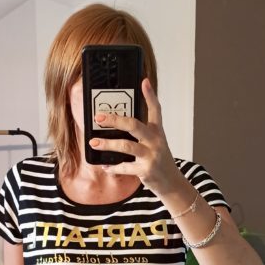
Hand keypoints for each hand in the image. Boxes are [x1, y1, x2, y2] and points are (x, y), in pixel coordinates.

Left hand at [89, 77, 181, 195]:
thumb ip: (142, 133)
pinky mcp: (145, 170)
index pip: (156, 110)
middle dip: (115, 120)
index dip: (150, 95)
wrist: (171, 183)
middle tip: (99, 117)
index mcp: (158, 132)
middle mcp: (155, 141)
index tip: (143, 81)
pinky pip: (124, 167)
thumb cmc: (159, 161)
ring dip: (107, 144)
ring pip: (125, 146)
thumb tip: (119, 124)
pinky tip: (105, 165)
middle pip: (134, 125)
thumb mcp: (156, 143)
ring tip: (93, 142)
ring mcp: (150, 156)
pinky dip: (112, 167)